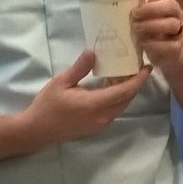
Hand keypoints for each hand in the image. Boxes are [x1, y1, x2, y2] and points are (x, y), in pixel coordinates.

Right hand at [22, 50, 150, 147]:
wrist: (35, 131)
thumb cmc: (47, 106)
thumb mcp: (61, 82)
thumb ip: (80, 68)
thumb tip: (93, 51)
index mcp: (95, 104)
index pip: (125, 91)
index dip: (139, 79)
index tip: (147, 66)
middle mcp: (103, 116)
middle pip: (127, 98)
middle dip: (135, 82)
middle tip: (137, 65)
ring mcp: (101, 123)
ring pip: (122, 105)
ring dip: (126, 90)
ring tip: (125, 72)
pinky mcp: (97, 126)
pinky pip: (114, 110)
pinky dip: (118, 97)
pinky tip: (111, 85)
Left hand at [131, 0, 182, 68]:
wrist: (169, 52)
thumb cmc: (152, 30)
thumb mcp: (146, 17)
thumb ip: (138, 8)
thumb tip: (117, 1)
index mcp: (167, 4)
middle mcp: (176, 15)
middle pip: (171, 5)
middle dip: (151, 9)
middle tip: (134, 15)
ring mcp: (178, 31)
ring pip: (172, 24)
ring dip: (151, 25)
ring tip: (136, 29)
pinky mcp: (176, 48)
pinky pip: (168, 44)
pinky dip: (153, 44)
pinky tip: (142, 43)